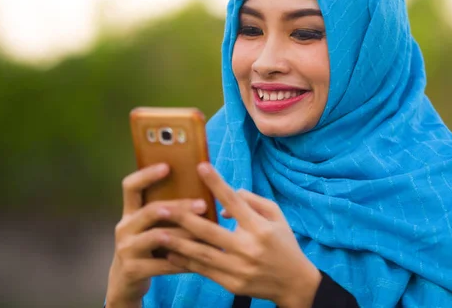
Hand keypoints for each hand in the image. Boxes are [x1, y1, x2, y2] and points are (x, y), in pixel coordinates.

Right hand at [105, 164, 201, 306]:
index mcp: (130, 213)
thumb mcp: (149, 228)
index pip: (130, 186)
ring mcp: (126, 249)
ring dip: (185, 234)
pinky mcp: (132, 270)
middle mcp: (124, 228)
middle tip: (204, 204)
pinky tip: (201, 261)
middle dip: (180, 206)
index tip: (168, 166)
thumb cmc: (147, 249)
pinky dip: (184, 262)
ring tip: (206, 234)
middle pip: (151, 210)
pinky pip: (163, 264)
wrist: (125, 284)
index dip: (146, 175)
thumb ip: (165, 212)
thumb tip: (201, 192)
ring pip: (158, 237)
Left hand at [164, 162, 321, 307]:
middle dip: (184, 218)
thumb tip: (223, 204)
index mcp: (260, 227)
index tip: (200, 167)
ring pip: (202, 254)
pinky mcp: (233, 284)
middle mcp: (249, 248)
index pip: (234, 200)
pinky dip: (186, 262)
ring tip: (158, 234)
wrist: (294, 283)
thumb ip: (252, 201)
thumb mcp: (276, 215)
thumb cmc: (283, 243)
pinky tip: (171, 254)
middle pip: (210, 231)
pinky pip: (204, 271)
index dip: (216, 183)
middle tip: (162, 208)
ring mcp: (239, 268)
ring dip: (177, 243)